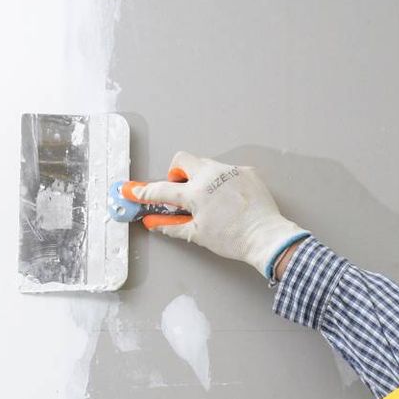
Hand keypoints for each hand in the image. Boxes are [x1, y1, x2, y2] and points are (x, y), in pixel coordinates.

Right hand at [128, 152, 306, 277]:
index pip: (162, 189)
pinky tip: (229, 199)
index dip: (144, 192)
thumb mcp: (198, 234)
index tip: (133, 190)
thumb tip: (154, 223)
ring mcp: (230, 171)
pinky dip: (222, 181)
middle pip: (182, 160)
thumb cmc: (234, 239)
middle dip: (177, 173)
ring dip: (200, 177)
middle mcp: (211, 176)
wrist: (266, 237)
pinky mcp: (245, 172)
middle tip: (181, 192)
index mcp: (196, 193)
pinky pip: (226, 170)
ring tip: (209, 200)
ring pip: (205, 164)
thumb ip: (172, 225)